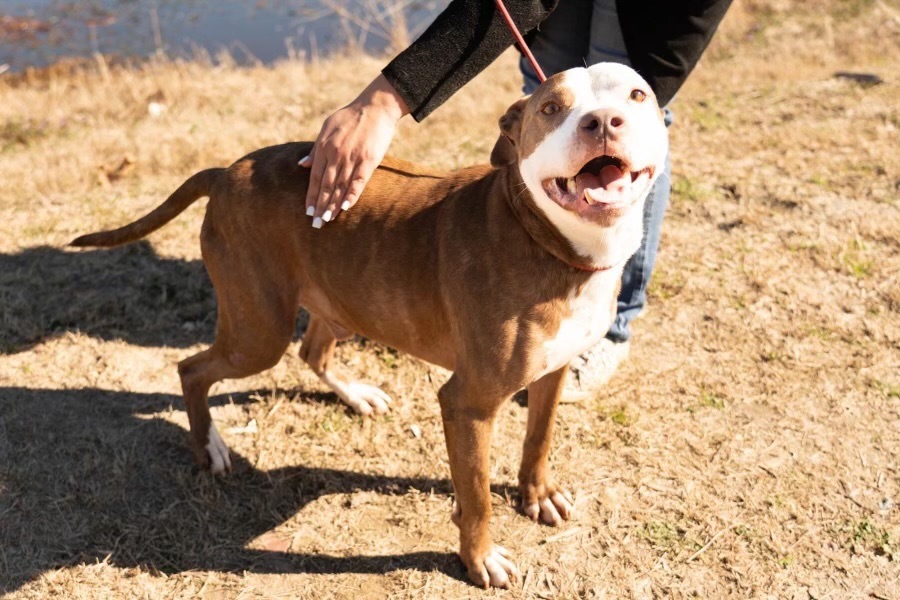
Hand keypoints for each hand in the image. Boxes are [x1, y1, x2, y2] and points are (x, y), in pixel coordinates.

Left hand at [300, 74, 408, 227]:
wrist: (375, 107)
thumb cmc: (350, 117)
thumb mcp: (327, 128)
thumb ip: (315, 149)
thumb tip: (302, 165)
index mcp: (324, 147)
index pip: (315, 177)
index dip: (311, 196)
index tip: (308, 211)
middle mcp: (336, 154)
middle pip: (326, 186)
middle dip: (320, 206)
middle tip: (316, 224)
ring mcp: (352, 158)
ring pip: (340, 186)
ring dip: (333, 205)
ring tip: (328, 220)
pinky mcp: (368, 160)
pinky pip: (358, 181)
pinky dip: (352, 195)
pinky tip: (345, 207)